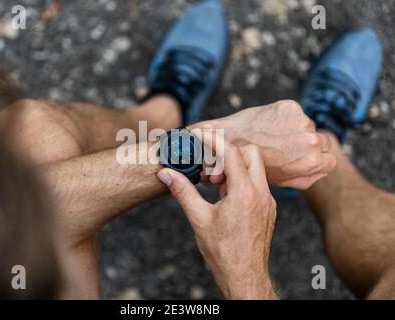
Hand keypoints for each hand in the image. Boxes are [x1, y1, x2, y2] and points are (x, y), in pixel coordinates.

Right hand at [157, 133, 277, 299]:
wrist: (244, 276)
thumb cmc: (222, 251)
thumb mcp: (198, 219)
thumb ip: (183, 192)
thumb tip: (166, 175)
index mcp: (244, 193)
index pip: (231, 152)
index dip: (213, 139)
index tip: (200, 135)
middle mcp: (261, 193)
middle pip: (250, 153)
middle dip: (229, 153)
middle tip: (211, 169)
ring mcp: (268, 201)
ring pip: (255, 169)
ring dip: (235, 169)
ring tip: (215, 186)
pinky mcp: (268, 209)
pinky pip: (258, 184)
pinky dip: (241, 182)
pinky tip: (225, 198)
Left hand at [198, 100, 335, 189]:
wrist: (227, 141)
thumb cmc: (252, 165)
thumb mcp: (282, 180)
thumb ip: (307, 177)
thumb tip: (321, 169)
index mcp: (311, 162)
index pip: (329, 160)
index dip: (316, 160)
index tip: (302, 158)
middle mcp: (310, 140)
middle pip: (322, 141)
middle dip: (307, 145)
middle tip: (286, 148)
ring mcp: (301, 121)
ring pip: (308, 126)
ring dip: (295, 130)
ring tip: (273, 138)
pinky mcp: (290, 106)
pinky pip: (295, 113)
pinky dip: (285, 118)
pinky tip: (268, 126)